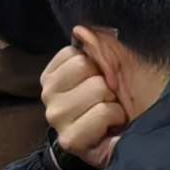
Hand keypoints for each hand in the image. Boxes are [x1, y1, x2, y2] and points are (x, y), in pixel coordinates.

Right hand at [41, 45, 124, 169]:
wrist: (122, 140)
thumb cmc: (116, 101)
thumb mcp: (110, 68)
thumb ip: (97, 45)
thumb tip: (81, 30)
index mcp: (52, 76)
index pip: (74, 52)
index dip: (97, 63)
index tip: (101, 79)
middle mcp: (47, 96)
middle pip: (85, 66)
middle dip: (106, 82)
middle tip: (108, 98)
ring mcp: (56, 119)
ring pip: (96, 88)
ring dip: (113, 101)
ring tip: (111, 113)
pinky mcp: (69, 140)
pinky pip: (102, 112)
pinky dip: (115, 117)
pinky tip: (111, 126)